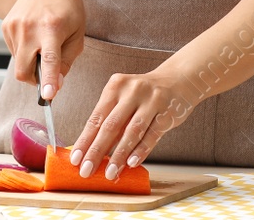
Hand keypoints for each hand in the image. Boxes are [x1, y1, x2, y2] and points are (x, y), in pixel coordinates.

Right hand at [3, 0, 85, 102]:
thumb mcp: (77, 31)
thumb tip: (56, 84)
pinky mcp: (5, 27)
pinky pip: (14, 52)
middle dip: (34, 80)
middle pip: (24, 70)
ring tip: (42, 42)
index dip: (48, 79)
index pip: (49, 59)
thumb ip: (67, 60)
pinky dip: (24, 51)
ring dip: (30, 62)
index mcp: (52, 27)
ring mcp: (15, 27)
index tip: (47, 95)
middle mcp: (30, 28)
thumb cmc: (65, 6)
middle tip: (46, 73)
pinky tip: (32, 35)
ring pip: (19, 63)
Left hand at [69, 69, 194, 179]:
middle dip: (97, 150)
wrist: (177, 80)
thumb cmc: (143, 94)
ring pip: (132, 131)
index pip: (96, 117)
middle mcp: (133, 90)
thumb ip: (110, 120)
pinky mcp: (168, 112)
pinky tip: (131, 163)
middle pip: (111, 125)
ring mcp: (152, 100)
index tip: (75, 159)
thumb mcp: (123, 98)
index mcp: (116, 86)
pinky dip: (140, 150)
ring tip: (110, 173)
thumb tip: (91, 151)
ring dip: (119, 155)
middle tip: (87, 170)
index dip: (85, 140)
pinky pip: (152, 135)